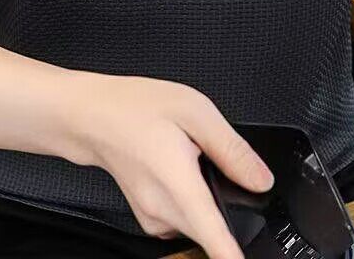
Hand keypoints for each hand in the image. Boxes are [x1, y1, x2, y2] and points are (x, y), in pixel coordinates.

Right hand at [64, 73, 273, 258]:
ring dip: (208, 200)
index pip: (218, 245)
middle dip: (229, 207)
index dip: (238, 258)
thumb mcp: (194, 111)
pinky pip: (184, 218)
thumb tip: (262, 180)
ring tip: (191, 157)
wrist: (91, 115)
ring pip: (200, 224)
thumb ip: (232, 149)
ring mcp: (155, 220)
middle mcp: (165, 214)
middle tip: (211, 162)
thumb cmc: (134, 108)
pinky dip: (191, 199)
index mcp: (181, 189)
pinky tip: (179, 167)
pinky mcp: (150, 218)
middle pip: (215, 231)